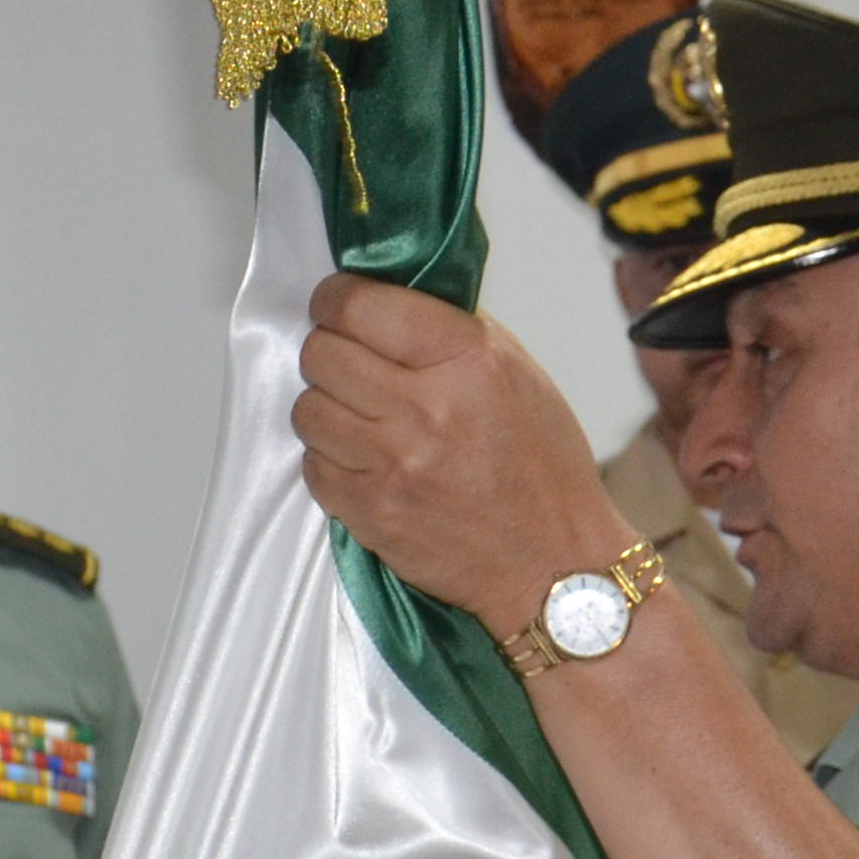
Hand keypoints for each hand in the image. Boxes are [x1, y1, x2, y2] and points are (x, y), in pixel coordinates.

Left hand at [292, 273, 626, 638]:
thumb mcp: (519, 372)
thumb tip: (391, 293)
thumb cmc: (544, 469)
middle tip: (351, 361)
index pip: (358, 304)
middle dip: (329, 349)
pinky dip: (330, 458)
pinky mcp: (370, 512)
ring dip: (327, 406)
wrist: (551, 565)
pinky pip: (313, 464)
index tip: (338, 305)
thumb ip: (452, 328)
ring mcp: (392, 464)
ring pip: (307, 408)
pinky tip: (365, 459)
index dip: (335, 298)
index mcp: (465, 359)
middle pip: (321, 352)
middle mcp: (425, 408)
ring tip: (361, 415)